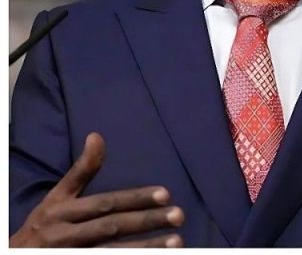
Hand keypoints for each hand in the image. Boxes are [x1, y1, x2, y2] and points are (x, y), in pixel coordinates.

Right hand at [11, 132, 184, 246]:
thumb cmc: (44, 224)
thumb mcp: (57, 197)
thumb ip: (81, 171)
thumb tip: (97, 135)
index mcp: (62, 211)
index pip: (105, 204)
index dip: (135, 198)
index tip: (166, 194)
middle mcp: (65, 234)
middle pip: (112, 227)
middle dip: (147, 222)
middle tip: (179, 216)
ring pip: (112, 252)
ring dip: (146, 247)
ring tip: (177, 242)